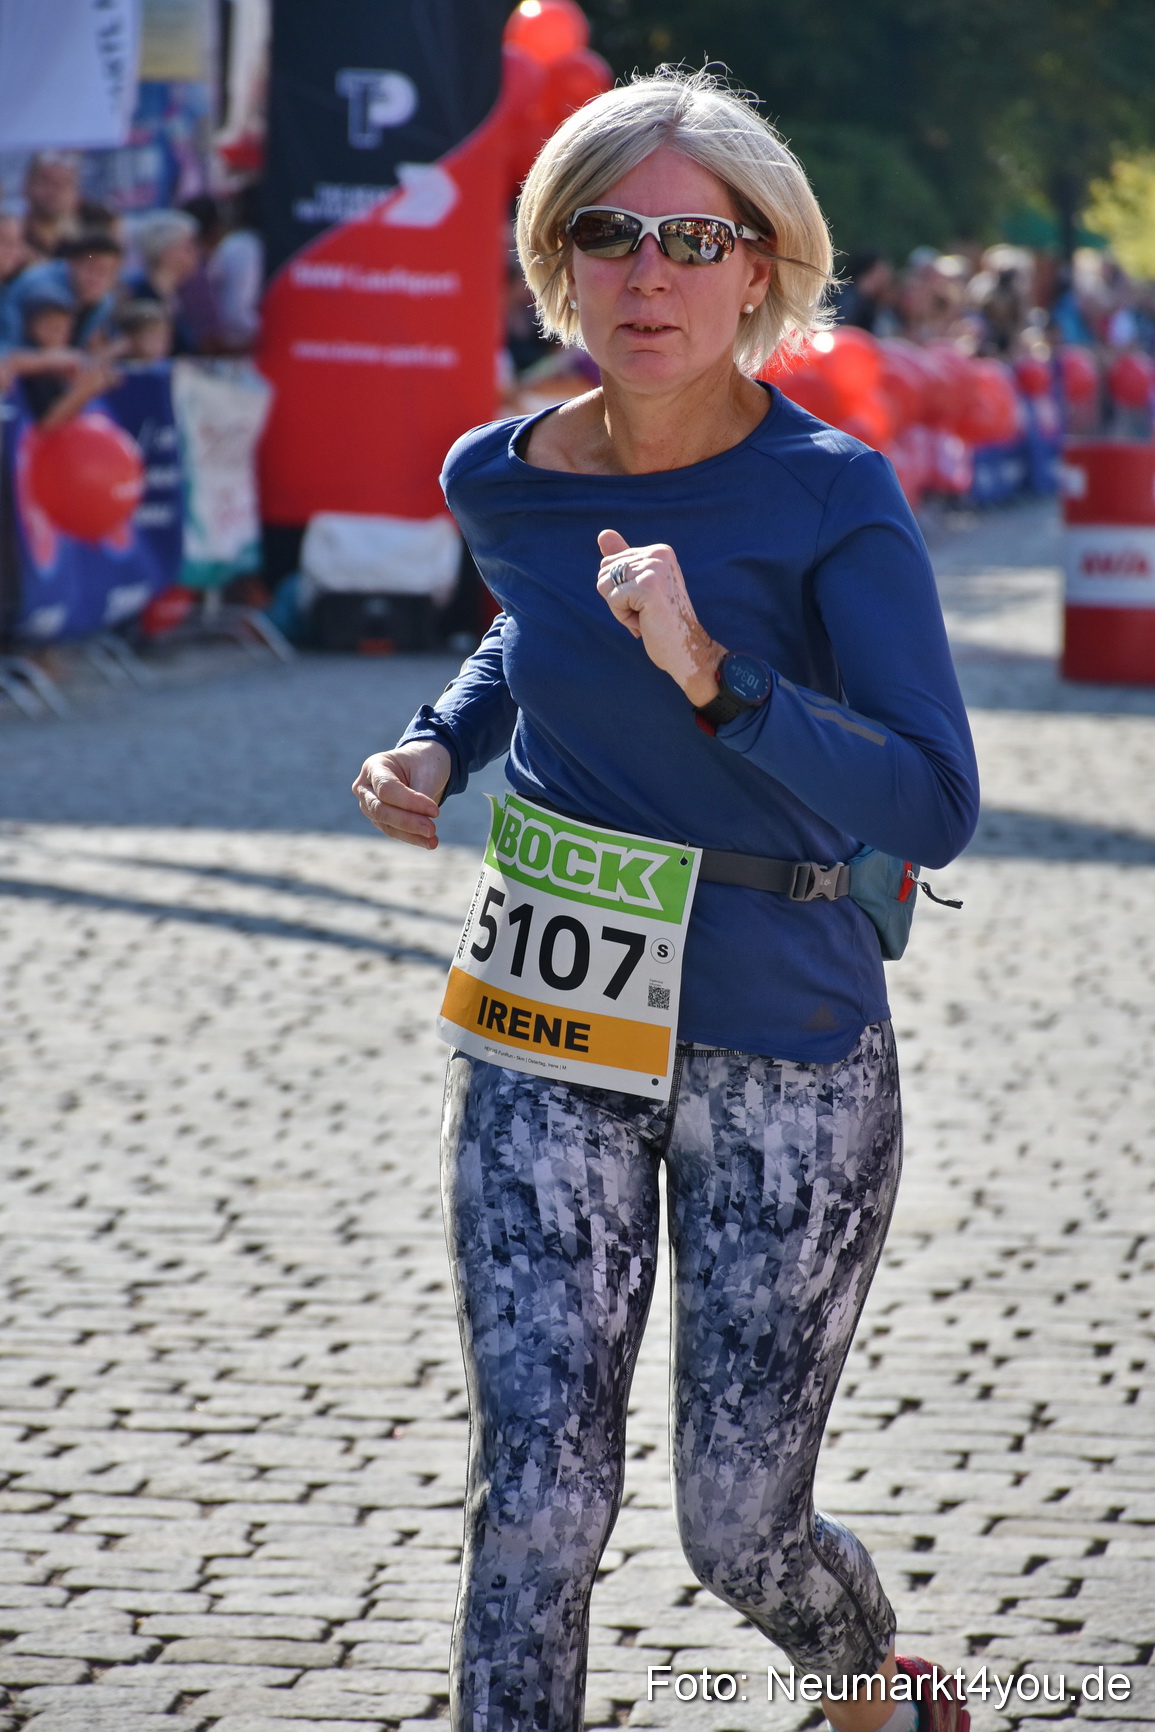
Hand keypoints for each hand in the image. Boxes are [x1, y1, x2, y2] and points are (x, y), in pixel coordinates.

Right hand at [352, 740, 451, 848]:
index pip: (386, 789)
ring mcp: (368, 805)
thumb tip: (422, 826)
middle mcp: (365, 787)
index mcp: (374, 766)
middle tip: (432, 829)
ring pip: (386, 824)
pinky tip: (429, 842)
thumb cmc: (423, 764)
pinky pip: (393, 831)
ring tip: (433, 840)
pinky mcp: (378, 819)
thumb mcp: (426, 773)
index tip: (435, 810)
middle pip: (380, 809)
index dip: (409, 802)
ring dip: (411, 834)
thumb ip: (421, 796)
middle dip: (407, 821)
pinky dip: (412, 838)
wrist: (421, 766)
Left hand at [596, 529, 725, 706]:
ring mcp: (654, 569)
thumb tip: (603, 533)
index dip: (619, 590)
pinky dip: (623, 617)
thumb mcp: (640, 588)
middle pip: (604, 571)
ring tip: (645, 616)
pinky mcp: (648, 587)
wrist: (686, 650)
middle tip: (645, 612)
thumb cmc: (662, 622)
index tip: (646, 602)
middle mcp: (658, 554)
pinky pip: (612, 599)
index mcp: (659, 551)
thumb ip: (623, 561)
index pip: (610, 562)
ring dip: (619, 609)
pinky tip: (645, 622)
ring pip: (605, 585)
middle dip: (617, 598)